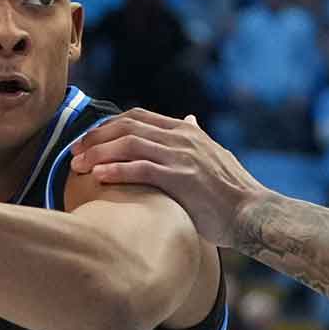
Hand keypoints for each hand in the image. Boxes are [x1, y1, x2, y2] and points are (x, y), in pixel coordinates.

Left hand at [69, 109, 266, 247]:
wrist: (252, 213)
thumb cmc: (231, 192)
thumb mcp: (214, 155)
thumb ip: (196, 138)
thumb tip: (190, 119)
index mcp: (187, 131)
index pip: (138, 116)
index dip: (109, 126)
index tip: (89, 140)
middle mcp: (182, 138)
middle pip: (128, 125)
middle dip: (96, 137)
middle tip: (75, 153)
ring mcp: (181, 156)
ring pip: (130, 144)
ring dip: (100, 153)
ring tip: (79, 166)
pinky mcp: (181, 178)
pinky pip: (141, 168)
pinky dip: (116, 170)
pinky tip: (99, 177)